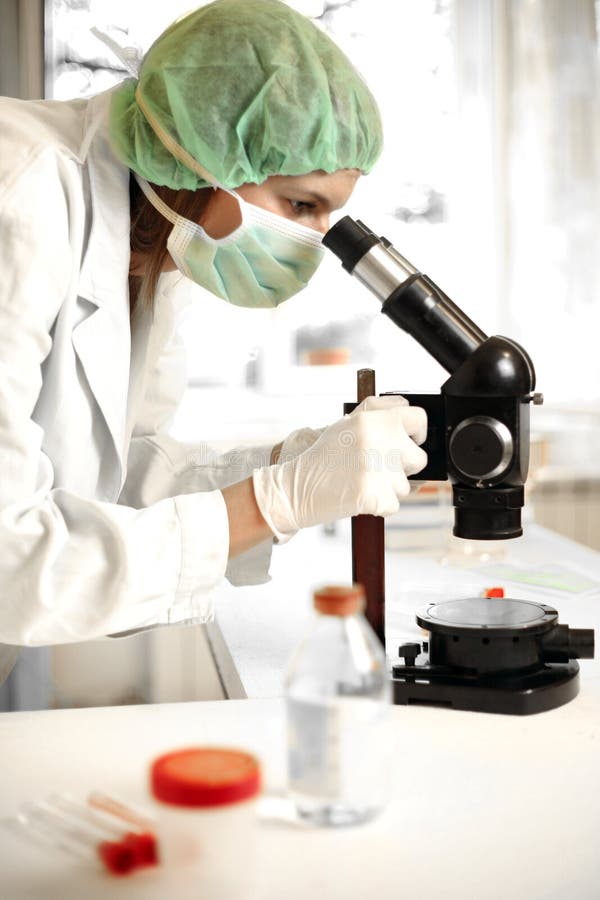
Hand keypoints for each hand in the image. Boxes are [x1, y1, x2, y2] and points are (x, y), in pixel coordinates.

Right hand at [253, 396, 426, 541]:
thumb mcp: (346, 424)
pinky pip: (394, 504)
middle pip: (418, 458)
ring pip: (406, 485)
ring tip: (362, 481)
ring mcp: (378, 470)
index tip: (410, 442)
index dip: (416, 433)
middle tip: (376, 467)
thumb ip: (378, 412)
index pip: (419, 418)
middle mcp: (379, 441)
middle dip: (402, 467)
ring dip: (388, 488)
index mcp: (373, 420)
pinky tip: (359, 496)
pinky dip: (379, 506)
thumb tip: (406, 409)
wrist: (296, 489)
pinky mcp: (375, 496)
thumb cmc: (322, 458)